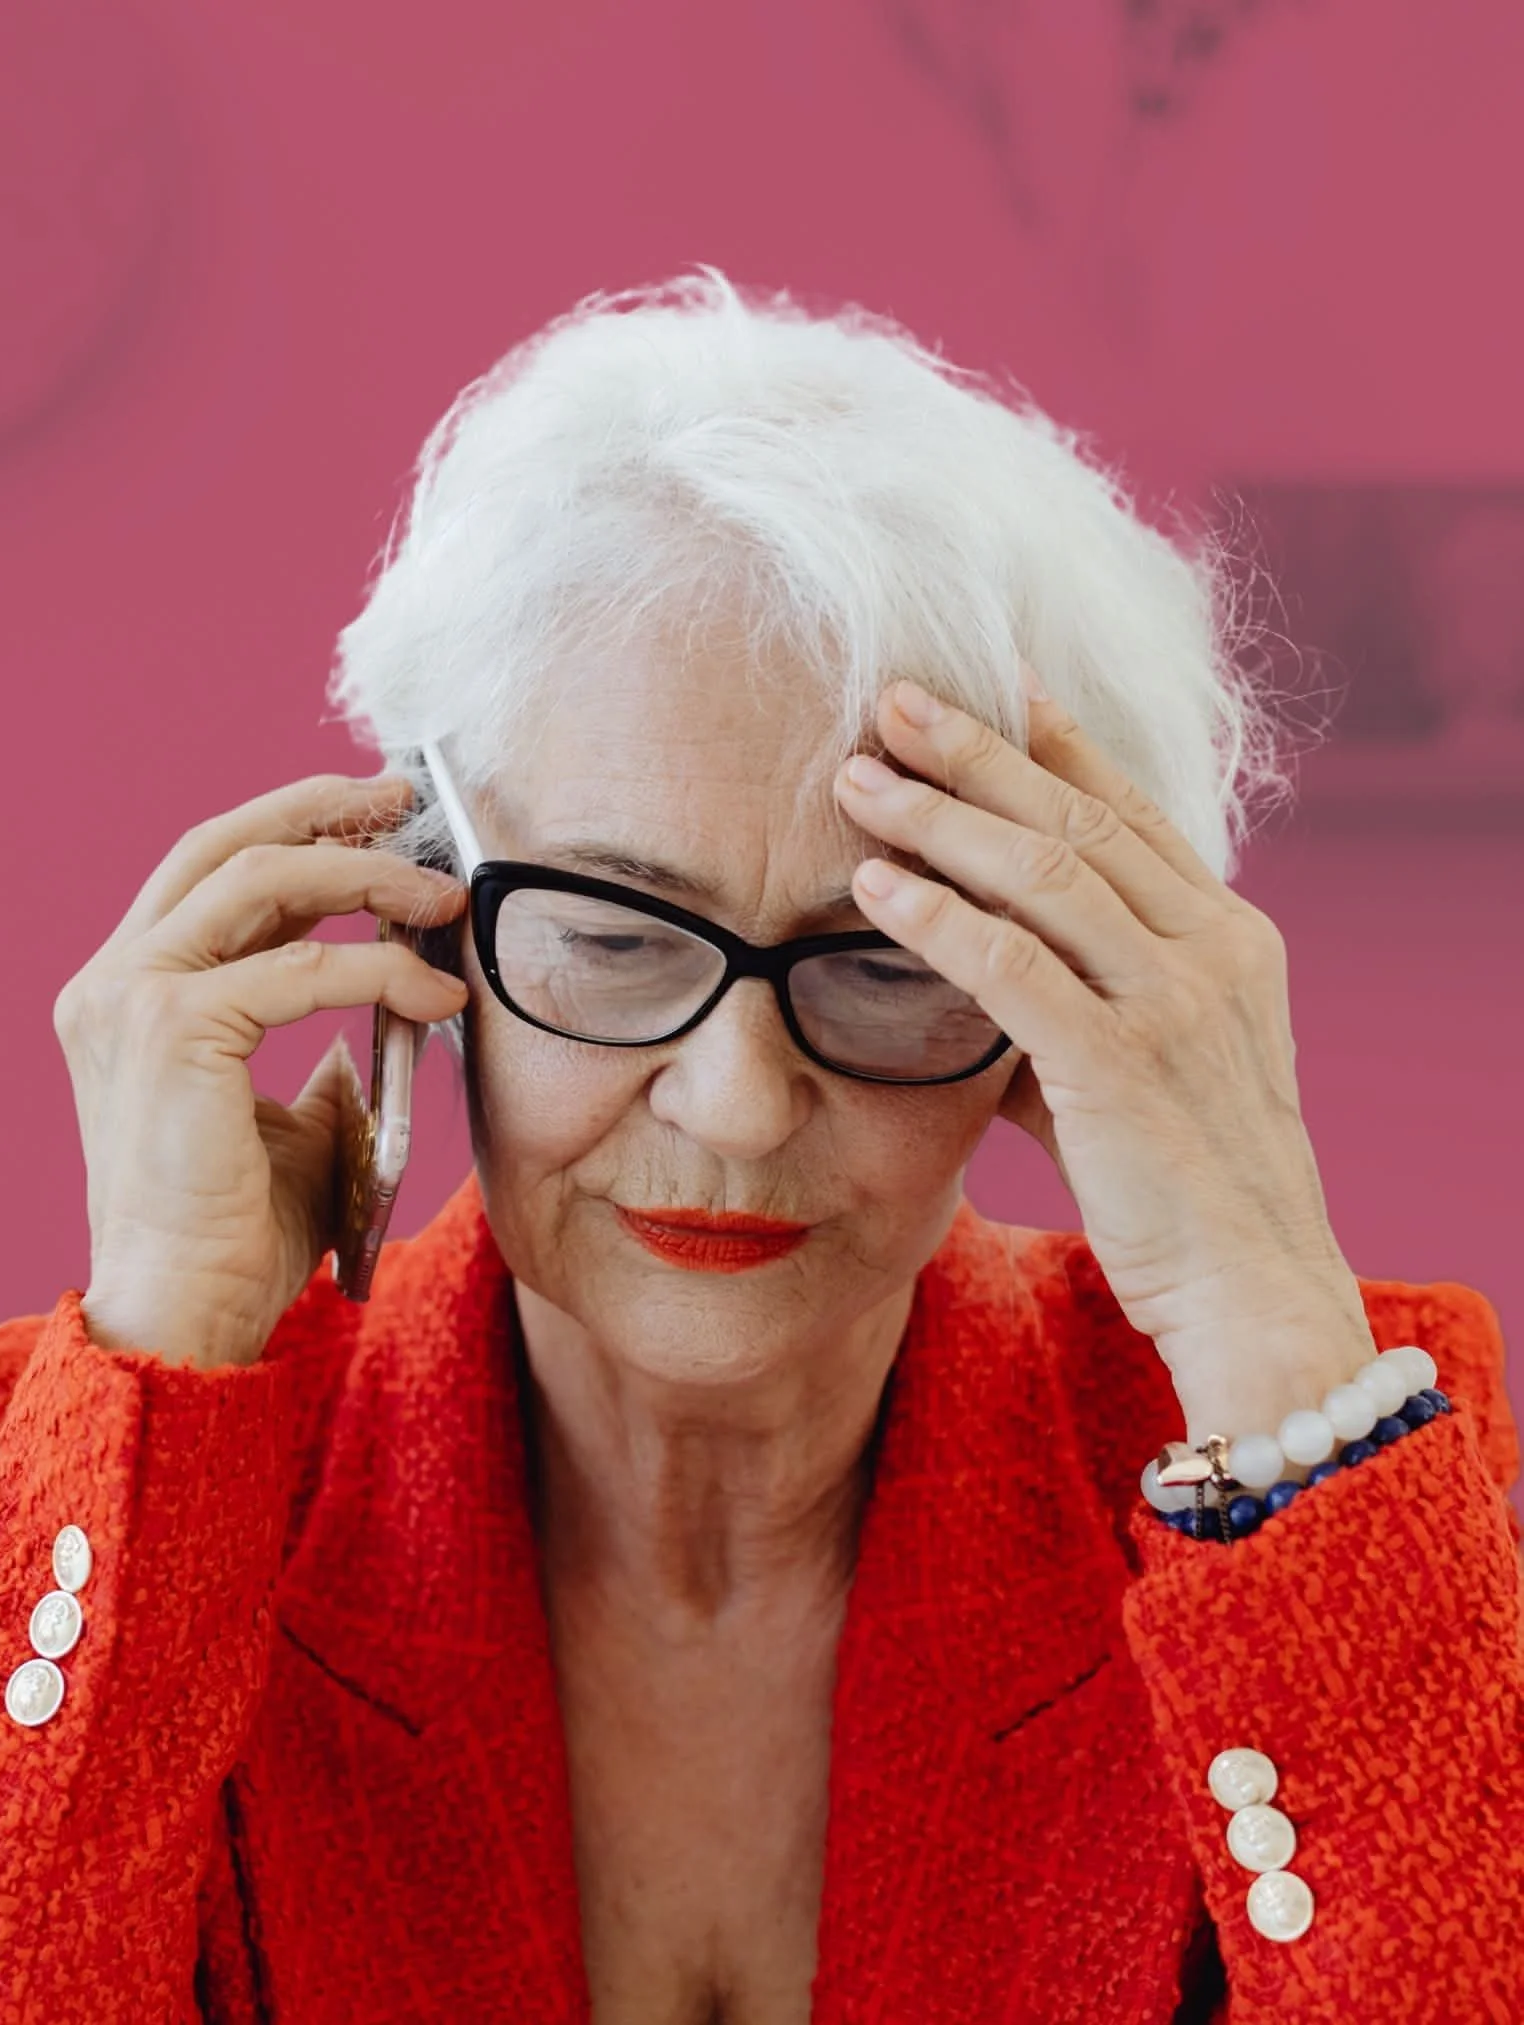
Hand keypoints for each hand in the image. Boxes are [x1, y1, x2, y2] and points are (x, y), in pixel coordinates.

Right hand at [55, 775, 466, 1367]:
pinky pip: (303, 970)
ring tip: (442, 895)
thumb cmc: (236, 1232)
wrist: (188, 1311)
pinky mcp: (172, 1031)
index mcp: (128, 994)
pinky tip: (436, 988)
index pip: (212, 875)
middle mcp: (114, 982)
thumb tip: (370, 1026)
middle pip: (225, 848)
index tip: (373, 815)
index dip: (294, 830)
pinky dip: (382, 969)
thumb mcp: (292, 1125)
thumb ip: (316, 1062)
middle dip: (322, 810)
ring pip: (263, 882)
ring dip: (366, 876)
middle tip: (405, 800)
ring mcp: (131, 999)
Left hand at [834, 673, 1374, 1439]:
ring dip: (940, 819)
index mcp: (1229, 937)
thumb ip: (1068, 1007)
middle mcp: (1211, 951)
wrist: (1252, 1290)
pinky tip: (873, 888)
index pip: (1131, 811)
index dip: (1058, 744)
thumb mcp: (1144, 1067)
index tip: (995, 686)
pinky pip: (1012, 967)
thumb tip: (971, 971)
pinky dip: (936, 920)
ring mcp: (1174, 1002)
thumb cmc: (1186, 1186)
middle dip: (977, 754)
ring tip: (859, 781)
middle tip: (894, 700)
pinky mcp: (1122, 1063)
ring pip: (1042, 873)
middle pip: (1076, 819)